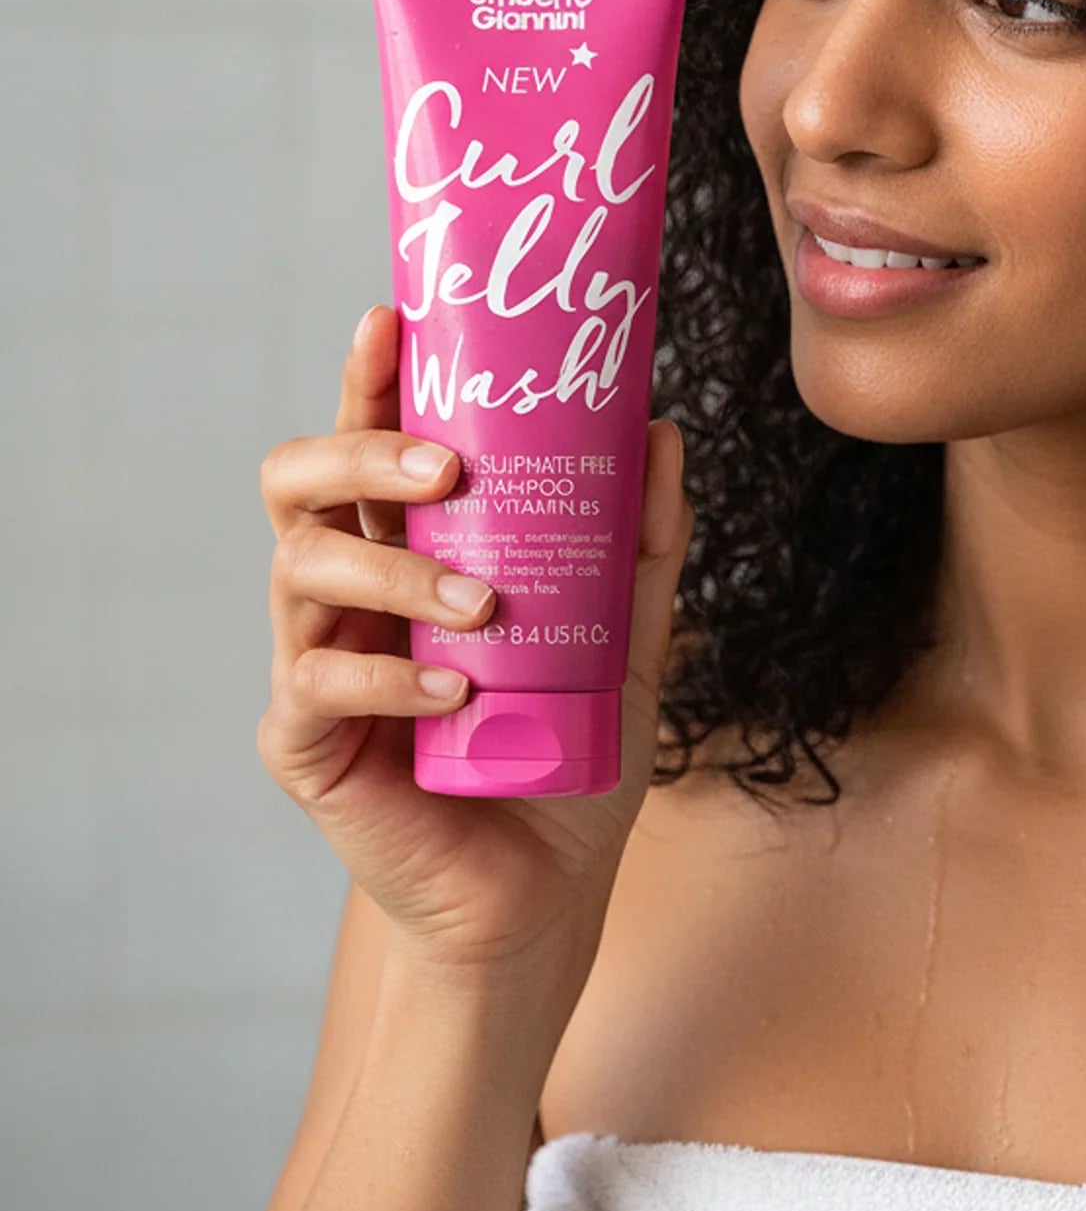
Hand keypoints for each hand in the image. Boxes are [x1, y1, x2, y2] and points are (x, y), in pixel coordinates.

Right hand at [256, 304, 695, 984]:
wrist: (546, 891)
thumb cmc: (566, 752)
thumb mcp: (627, 637)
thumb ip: (639, 542)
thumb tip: (660, 428)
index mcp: (410, 549)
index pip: (370, 445)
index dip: (369, 379)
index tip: (392, 319)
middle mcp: (351, 593)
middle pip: (300, 481)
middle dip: (360, 451)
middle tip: (444, 464)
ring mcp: (318, 663)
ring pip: (301, 567)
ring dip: (395, 569)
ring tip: (480, 605)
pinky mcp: (305, 743)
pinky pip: (316, 684)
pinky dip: (388, 677)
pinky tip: (451, 692)